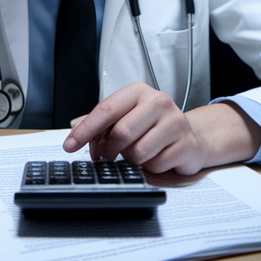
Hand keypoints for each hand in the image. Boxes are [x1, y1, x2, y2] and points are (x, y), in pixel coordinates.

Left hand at [62, 83, 260, 174]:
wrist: (190, 137)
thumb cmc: (151, 127)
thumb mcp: (126, 118)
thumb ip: (103, 127)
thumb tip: (79, 141)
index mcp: (138, 91)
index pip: (106, 110)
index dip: (85, 131)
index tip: (69, 146)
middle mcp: (158, 101)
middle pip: (121, 133)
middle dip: (109, 150)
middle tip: (107, 157)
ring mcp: (175, 122)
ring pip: (138, 152)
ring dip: (132, 160)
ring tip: (139, 153)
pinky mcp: (186, 144)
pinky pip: (155, 165)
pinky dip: (150, 168)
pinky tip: (157, 158)